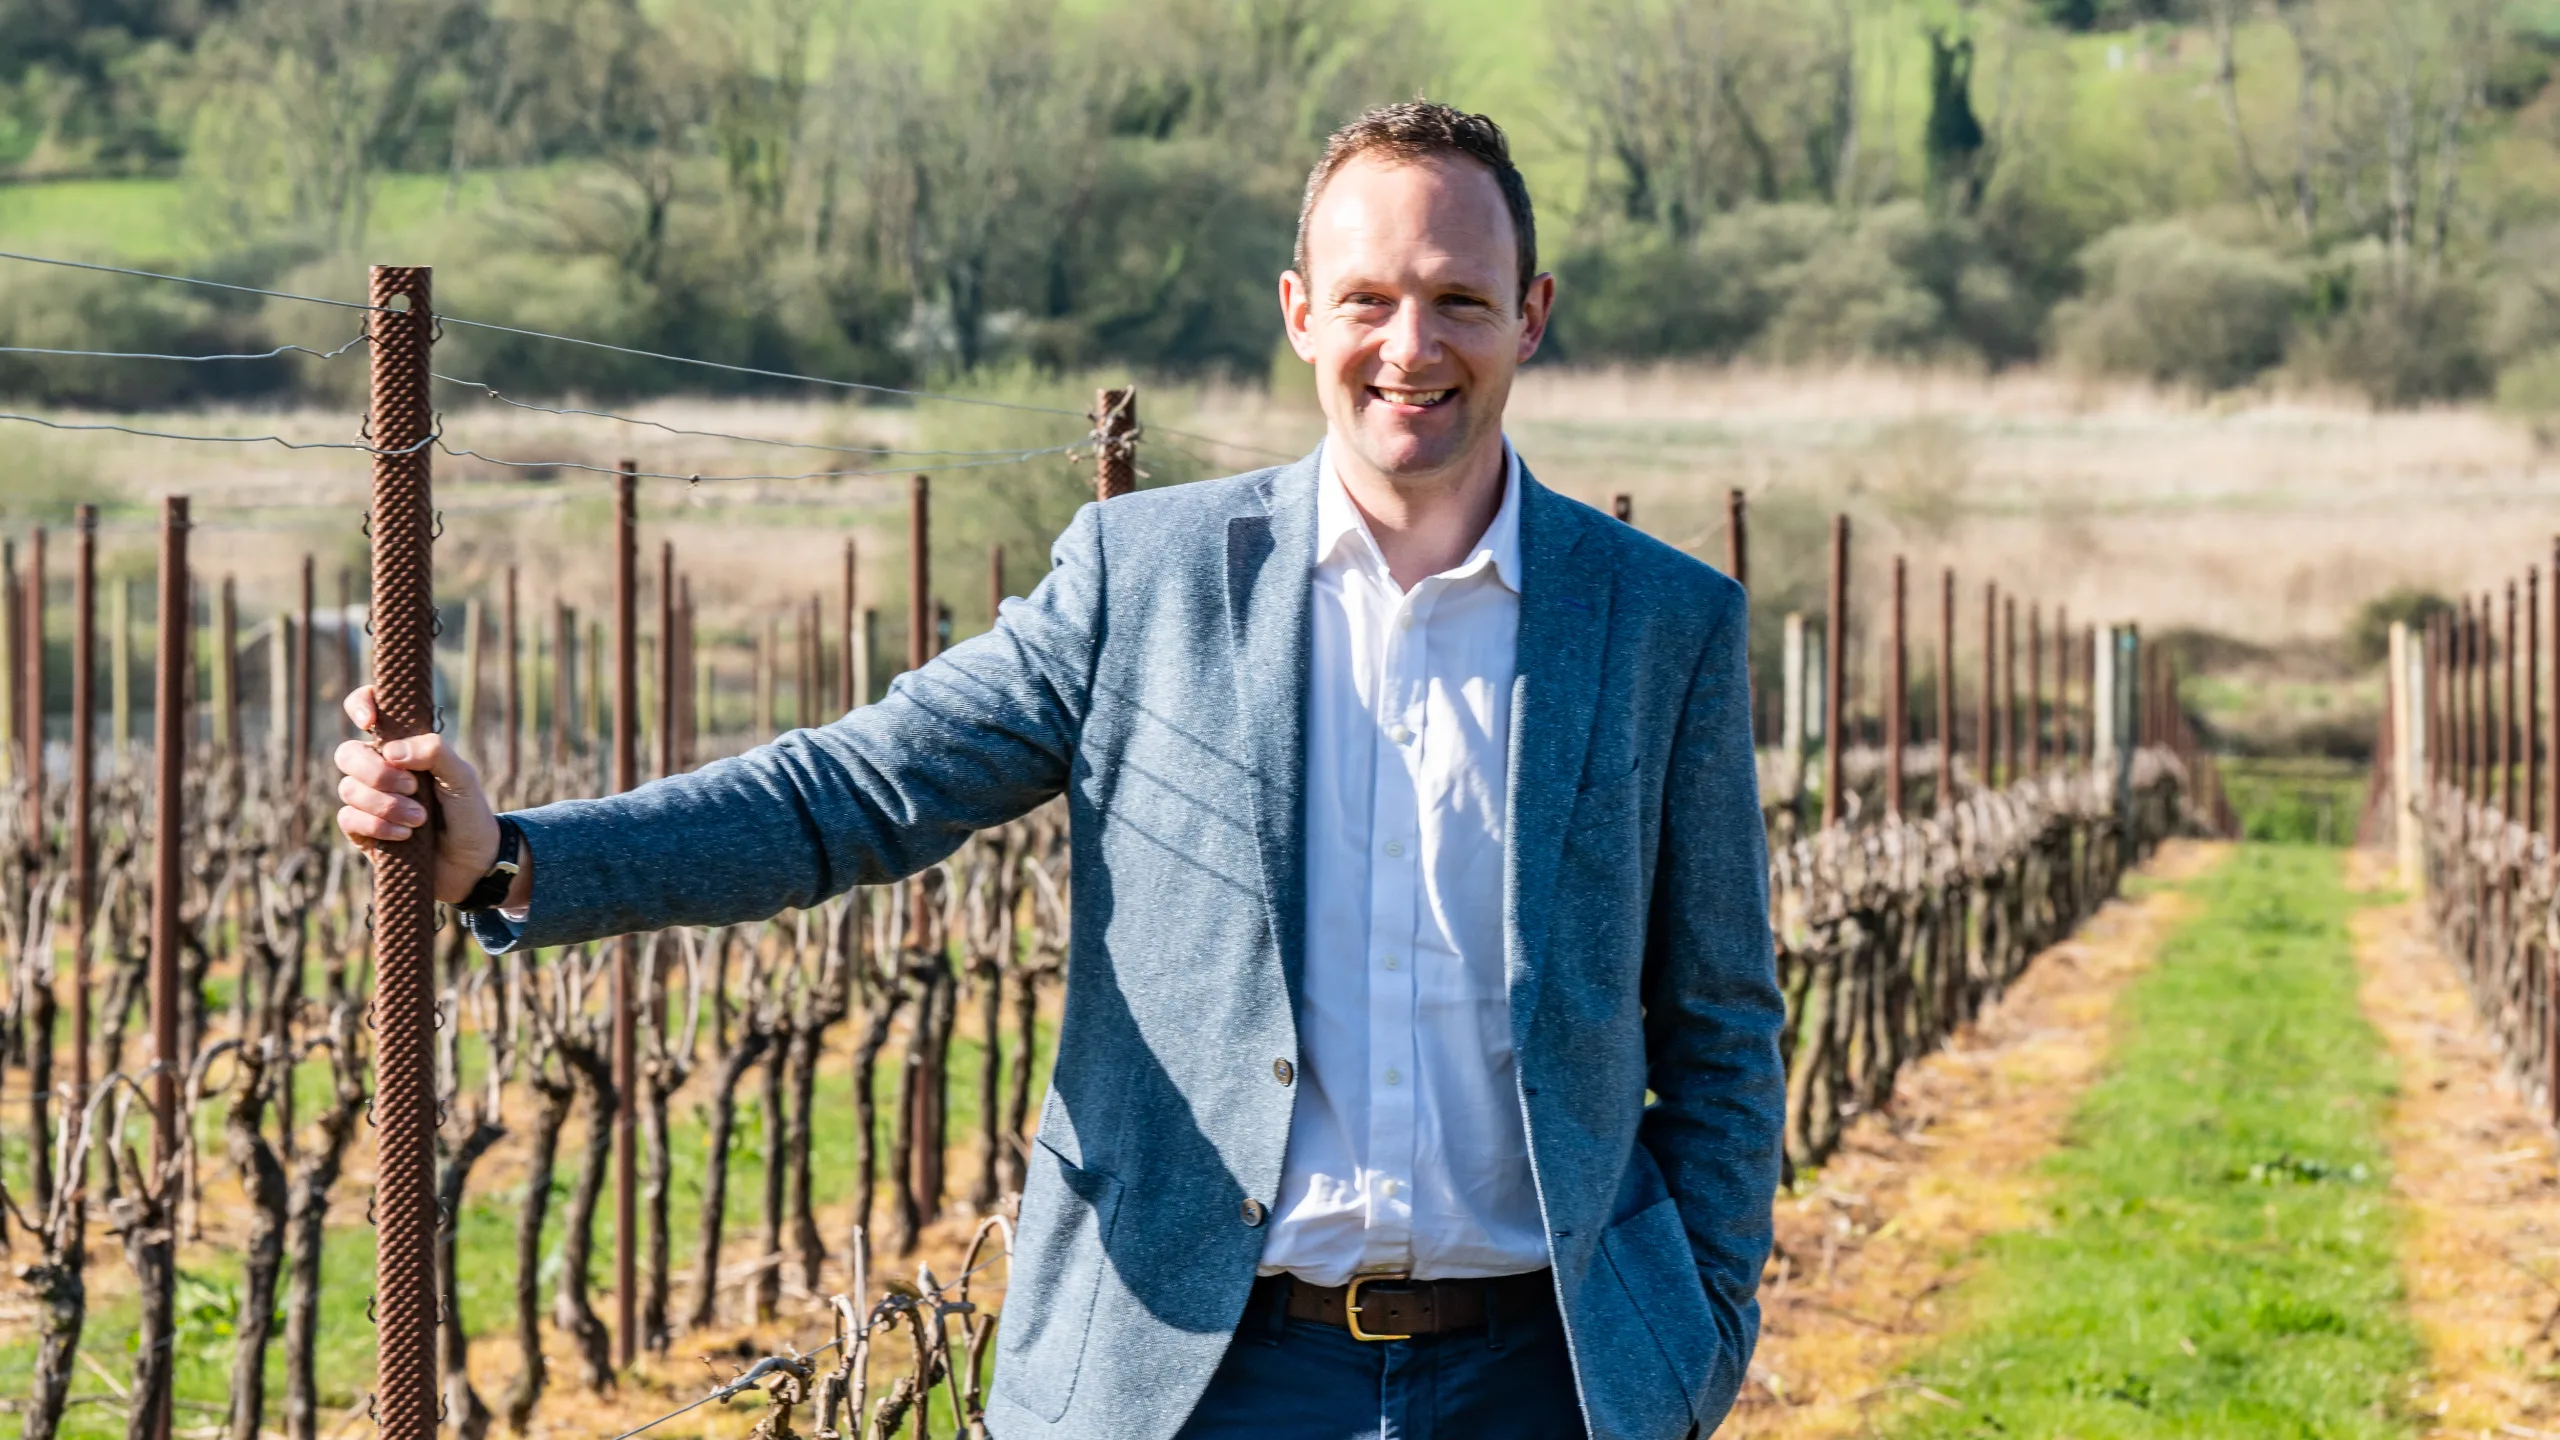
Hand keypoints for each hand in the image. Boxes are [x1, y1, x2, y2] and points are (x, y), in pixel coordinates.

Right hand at [335, 686, 514, 905]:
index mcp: (403, 747)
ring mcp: (368, 800)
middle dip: (376, 771)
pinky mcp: (362, 831)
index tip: (369, 720)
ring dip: (385, 804)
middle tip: (413, 787)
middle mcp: (380, 769)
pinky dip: (378, 826)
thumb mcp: (462, 777)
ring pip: (348, 788)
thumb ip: (435, 752)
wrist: (472, 862)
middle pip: (347, 753)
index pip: (369, 710)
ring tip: (420, 818)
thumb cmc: (468, 812)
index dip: (360, 705)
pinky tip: (406, 835)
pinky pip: (349, 819)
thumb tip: (392, 750)